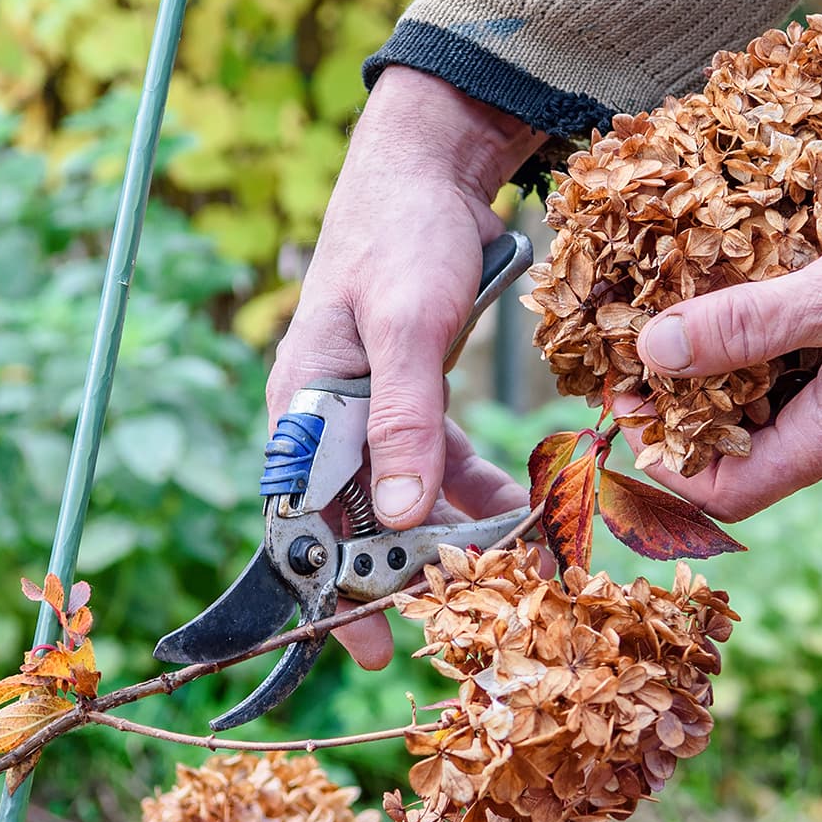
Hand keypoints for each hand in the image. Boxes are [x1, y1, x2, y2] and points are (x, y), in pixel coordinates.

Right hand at [268, 67, 544, 666]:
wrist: (429, 173)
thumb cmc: (399, 238)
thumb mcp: (403, 326)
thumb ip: (404, 419)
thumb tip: (398, 516)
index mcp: (302, 412)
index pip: (306, 523)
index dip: (335, 590)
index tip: (372, 647)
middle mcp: (329, 424)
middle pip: (359, 524)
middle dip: (405, 574)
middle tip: (462, 618)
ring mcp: (371, 414)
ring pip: (405, 501)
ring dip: (450, 537)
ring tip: (504, 572)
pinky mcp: (414, 399)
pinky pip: (439, 465)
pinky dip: (475, 490)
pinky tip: (518, 510)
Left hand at [626, 168, 821, 520]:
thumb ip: (747, 326)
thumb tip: (655, 354)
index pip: (729, 493)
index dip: (664, 463)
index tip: (620, 407)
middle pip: (750, 456)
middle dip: (688, 412)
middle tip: (641, 351)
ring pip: (784, 416)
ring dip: (732, 376)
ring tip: (690, 316)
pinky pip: (819, 388)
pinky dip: (778, 356)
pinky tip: (762, 304)